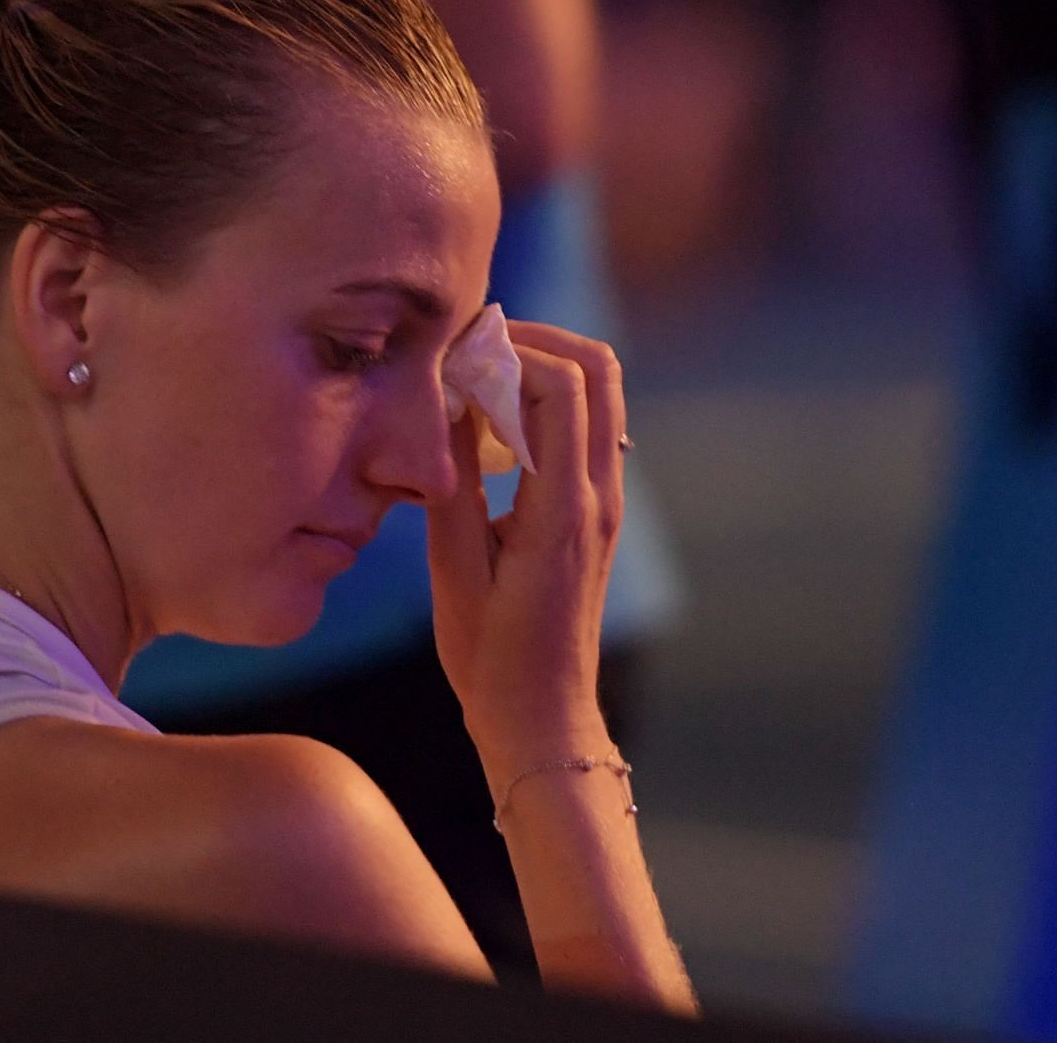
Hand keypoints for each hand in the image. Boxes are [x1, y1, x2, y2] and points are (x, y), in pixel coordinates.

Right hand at [425, 321, 625, 786]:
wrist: (543, 716)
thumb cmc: (488, 657)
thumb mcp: (453, 570)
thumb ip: (453, 482)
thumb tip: (451, 403)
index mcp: (561, 509)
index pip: (560, 386)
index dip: (506, 351)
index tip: (452, 360)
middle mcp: (597, 495)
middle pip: (597, 368)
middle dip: (533, 341)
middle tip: (470, 352)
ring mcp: (605, 501)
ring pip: (600, 391)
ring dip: (543, 367)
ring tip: (479, 381)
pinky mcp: (597, 511)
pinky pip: (588, 426)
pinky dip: (547, 402)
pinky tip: (495, 427)